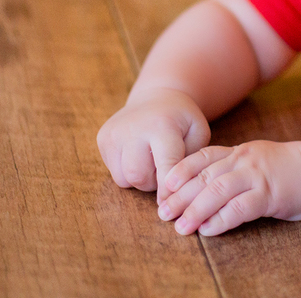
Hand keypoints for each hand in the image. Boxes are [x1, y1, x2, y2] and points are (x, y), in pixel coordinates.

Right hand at [96, 87, 210, 200]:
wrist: (157, 97)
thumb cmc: (182, 120)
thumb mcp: (198, 133)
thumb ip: (192, 160)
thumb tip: (178, 192)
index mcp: (162, 125)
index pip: (165, 164)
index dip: (169, 189)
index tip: (171, 202)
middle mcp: (133, 128)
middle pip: (138, 176)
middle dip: (153, 183)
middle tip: (164, 170)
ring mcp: (114, 133)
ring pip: (123, 178)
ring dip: (140, 179)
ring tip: (151, 162)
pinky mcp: (102, 138)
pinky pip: (114, 172)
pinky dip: (127, 172)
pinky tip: (138, 155)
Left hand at [157, 141, 300, 234]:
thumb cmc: (283, 169)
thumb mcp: (253, 160)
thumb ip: (229, 168)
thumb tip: (195, 188)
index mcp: (238, 151)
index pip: (202, 157)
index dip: (180, 172)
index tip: (163, 188)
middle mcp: (244, 160)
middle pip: (204, 176)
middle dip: (181, 196)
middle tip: (163, 213)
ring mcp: (257, 176)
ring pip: (218, 190)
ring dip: (196, 209)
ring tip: (181, 227)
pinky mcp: (269, 194)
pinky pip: (239, 208)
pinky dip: (221, 220)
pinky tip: (208, 230)